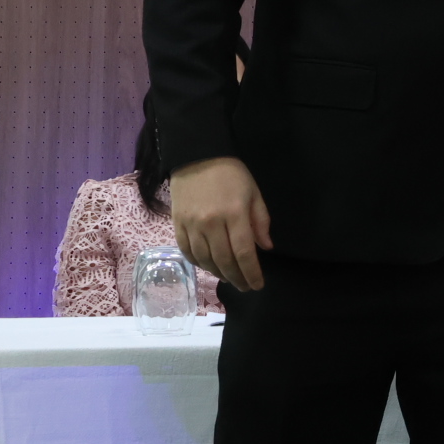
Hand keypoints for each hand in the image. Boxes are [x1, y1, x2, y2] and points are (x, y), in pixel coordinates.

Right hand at [170, 156, 273, 290]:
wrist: (197, 156)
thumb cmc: (231, 174)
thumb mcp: (254, 193)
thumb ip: (261, 222)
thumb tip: (266, 248)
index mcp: (234, 214)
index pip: (244, 253)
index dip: (252, 273)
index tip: (258, 285)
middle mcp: (211, 223)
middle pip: (224, 261)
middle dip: (237, 278)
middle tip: (245, 287)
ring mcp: (191, 225)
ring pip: (204, 260)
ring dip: (218, 273)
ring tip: (229, 279)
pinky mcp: (177, 224)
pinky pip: (187, 251)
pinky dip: (198, 264)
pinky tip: (208, 267)